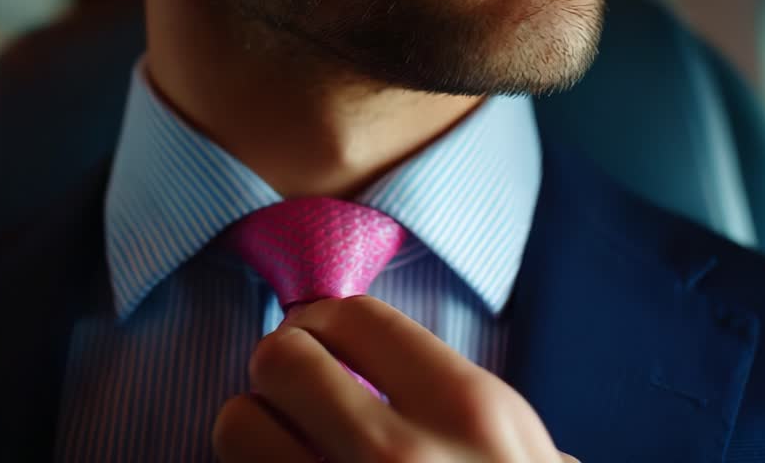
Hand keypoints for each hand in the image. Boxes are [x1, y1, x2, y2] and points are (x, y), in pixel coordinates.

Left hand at [213, 295, 578, 461]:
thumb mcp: (527, 462)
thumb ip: (470, 413)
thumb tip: (397, 367)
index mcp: (466, 412)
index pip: (353, 316)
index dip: (322, 323)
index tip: (319, 342)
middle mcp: (397, 455)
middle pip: (281, 359)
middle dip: (279, 372)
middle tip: (294, 395)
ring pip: (237, 425)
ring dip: (251, 431)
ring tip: (280, 449)